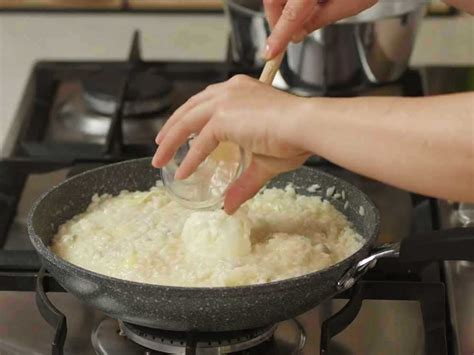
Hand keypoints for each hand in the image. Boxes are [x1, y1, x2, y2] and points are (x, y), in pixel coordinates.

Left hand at [152, 75, 310, 213]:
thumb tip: (229, 207)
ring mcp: (225, 102)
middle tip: (160, 143)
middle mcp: (229, 91)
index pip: (206, 101)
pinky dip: (189, 158)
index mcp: (240, 92)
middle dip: (172, 126)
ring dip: (170, 141)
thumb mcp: (262, 162)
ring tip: (159, 159)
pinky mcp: (224, 118)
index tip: (179, 130)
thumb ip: (243, 183)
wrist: (306, 128)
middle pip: (190, 107)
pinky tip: (182, 172)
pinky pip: (199, 142)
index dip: (190, 115)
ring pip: (187, 121)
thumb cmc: (293, 139)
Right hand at [264, 0, 376, 58]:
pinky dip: (291, 0)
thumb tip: (297, 34)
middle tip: (286, 36)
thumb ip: (319, 20)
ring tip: (306, 14)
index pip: (290, 16)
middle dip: (276, 20)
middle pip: (273, 0)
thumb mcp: (351, 4)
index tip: (270, 53)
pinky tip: (308, 3)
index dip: (278, 37)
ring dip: (284, 8)